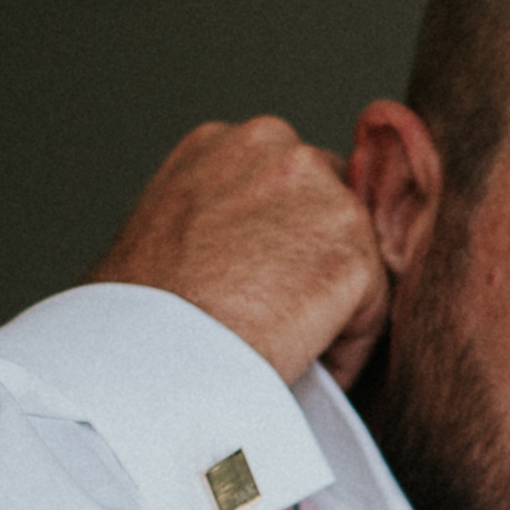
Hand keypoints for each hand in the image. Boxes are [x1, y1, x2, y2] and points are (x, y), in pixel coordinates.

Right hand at [95, 117, 389, 382]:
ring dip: (332, 305)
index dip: (283, 242)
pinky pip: (372, 309)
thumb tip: (240, 251)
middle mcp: (273, 147)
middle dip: (317, 261)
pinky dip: (346, 346)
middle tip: (284, 320)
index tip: (265, 288)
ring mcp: (318, 193)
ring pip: (353, 257)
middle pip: (330, 207)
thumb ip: (212, 220)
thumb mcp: (160, 235)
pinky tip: (302, 367)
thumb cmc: (136, 319)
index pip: (285, 183)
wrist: (149, 358)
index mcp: (220, 143)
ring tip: (286, 348)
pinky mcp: (353, 251)